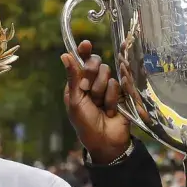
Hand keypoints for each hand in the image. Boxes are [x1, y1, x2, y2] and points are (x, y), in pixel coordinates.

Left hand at [61, 41, 131, 164]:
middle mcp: (93, 82)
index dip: (83, 52)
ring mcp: (108, 88)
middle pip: (96, 63)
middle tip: (88, 90)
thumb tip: (65, 54)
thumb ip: (73, 77)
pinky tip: (110, 110)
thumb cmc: (85, 124)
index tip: (86, 44)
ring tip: (100, 106)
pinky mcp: (121, 94)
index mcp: (78, 83)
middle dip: (91, 76)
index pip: (81, 61)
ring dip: (101, 92)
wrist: (105, 142)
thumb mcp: (75, 100)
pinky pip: (118, 85)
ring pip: (107, 74)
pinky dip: (111, 98)